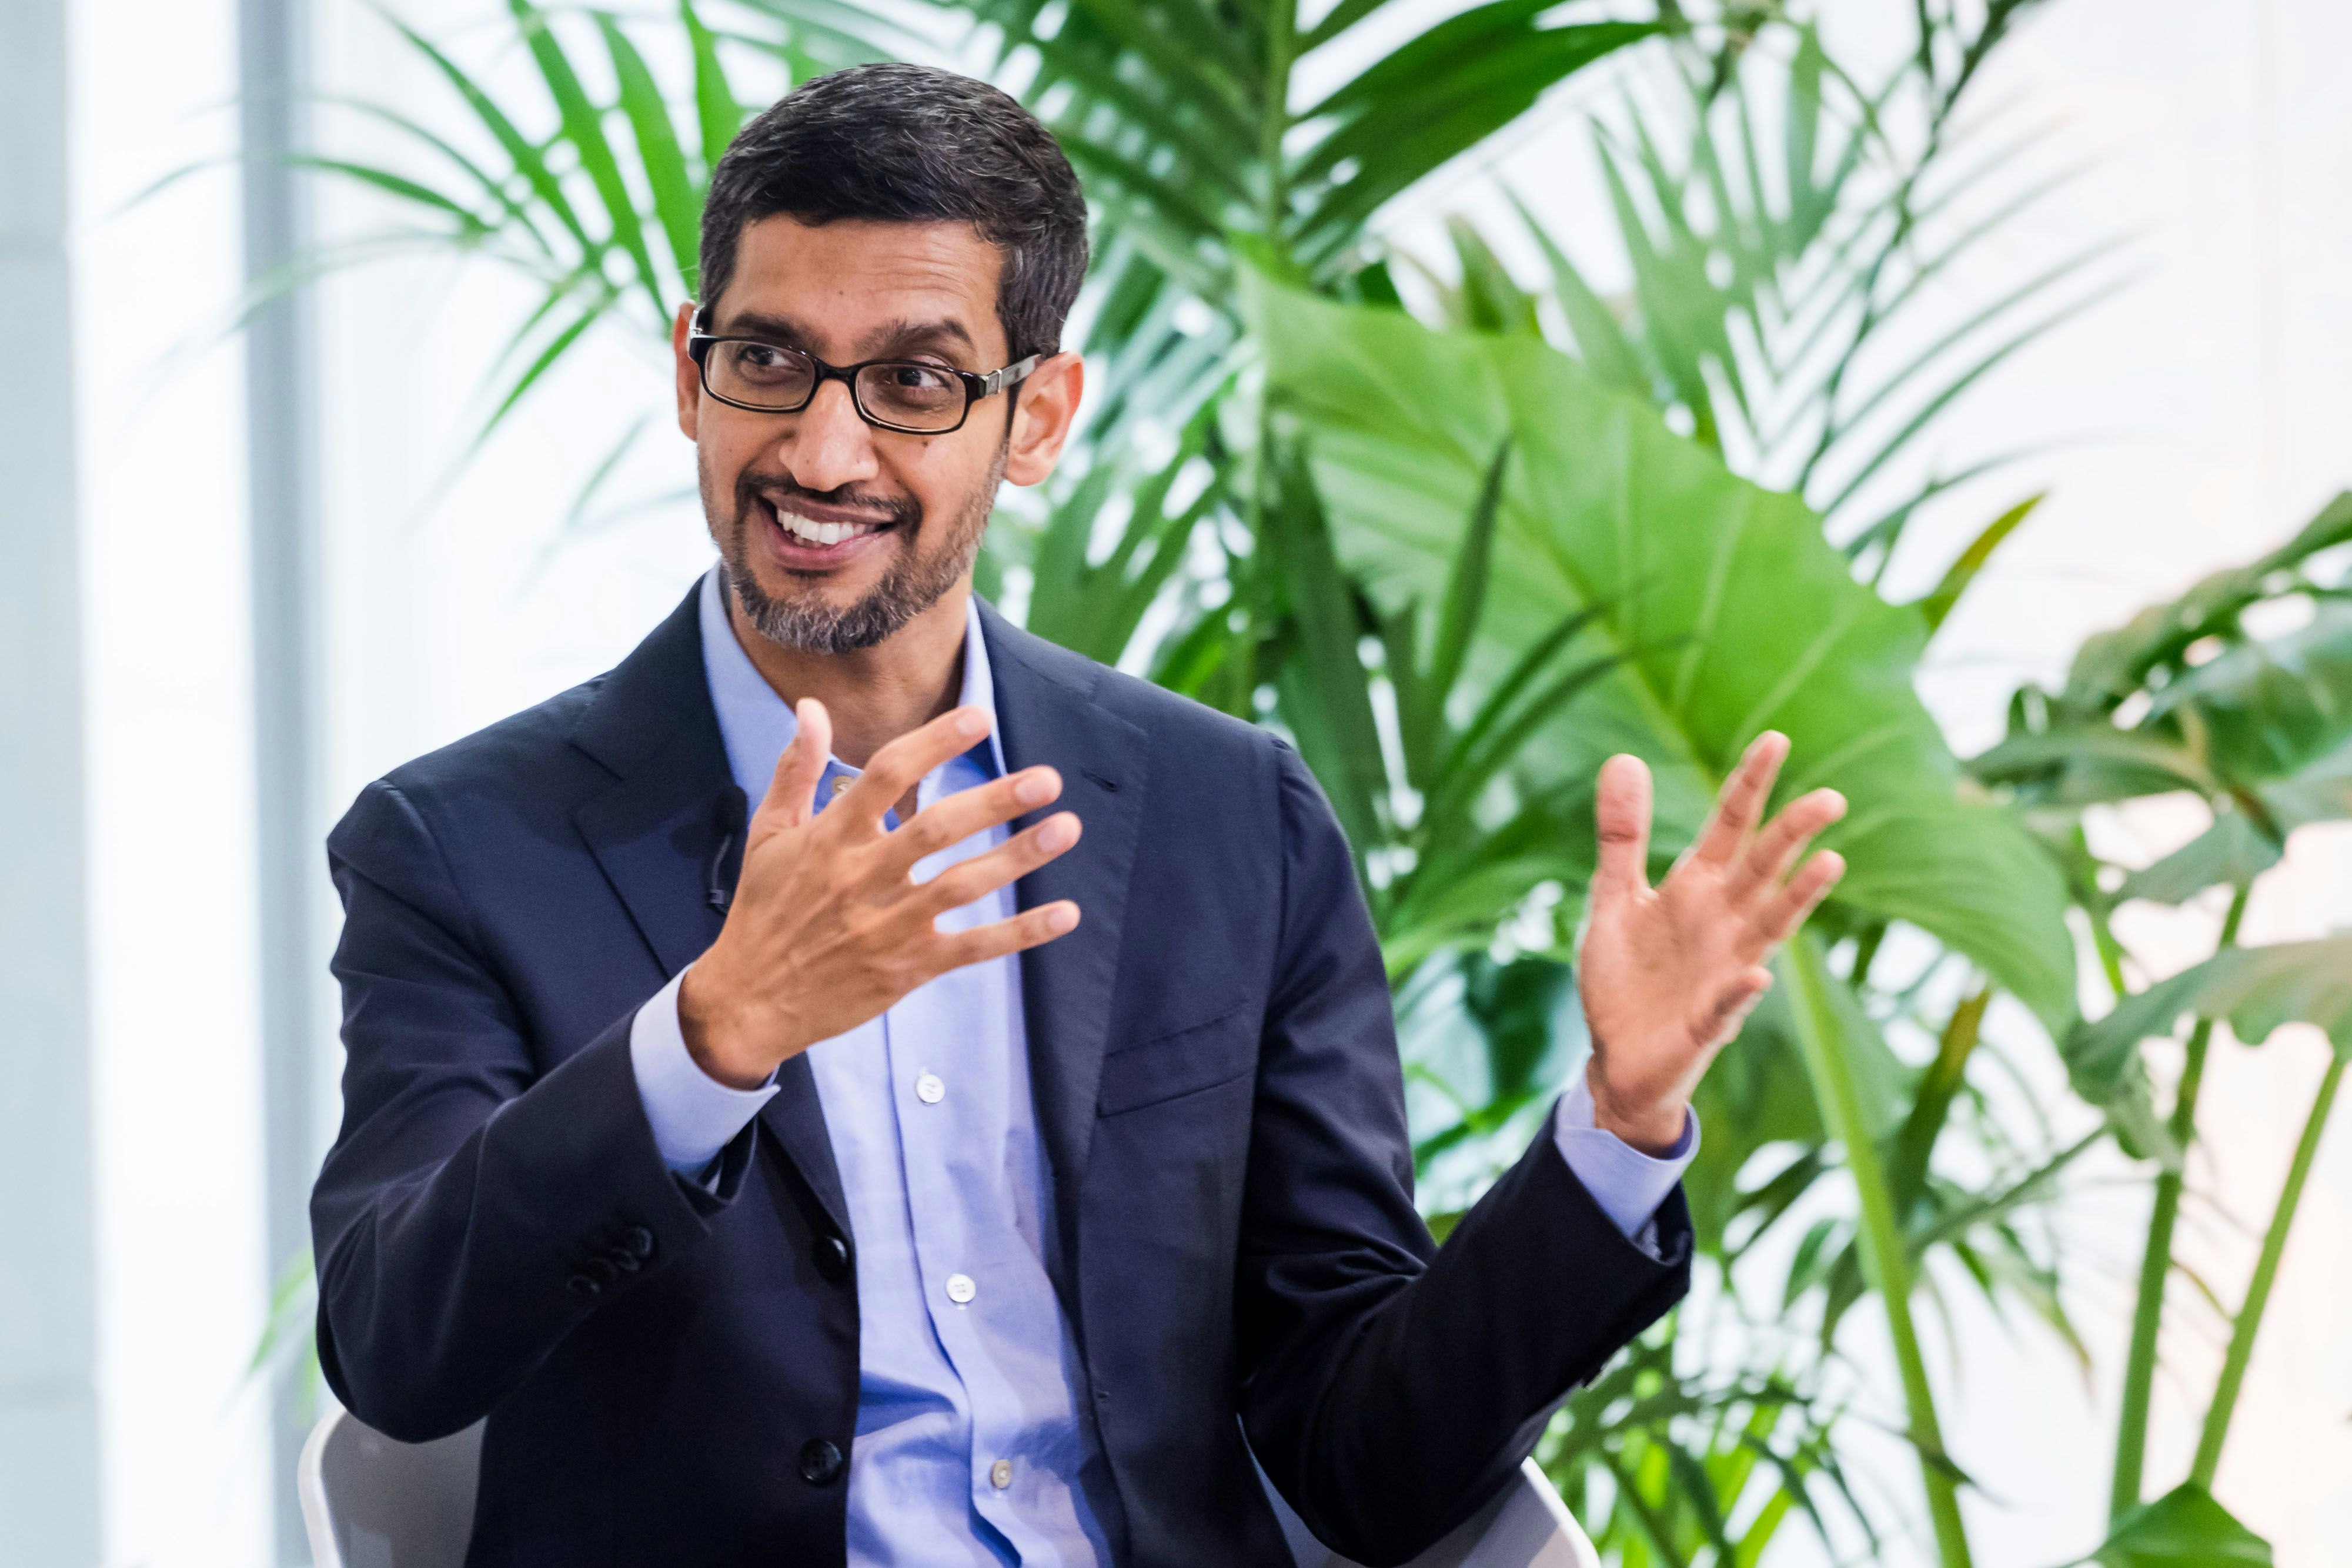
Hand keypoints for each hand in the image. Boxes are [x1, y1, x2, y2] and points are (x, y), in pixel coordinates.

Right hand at [678, 699, 1082, 1087]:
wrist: (748, 1001)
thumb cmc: (763, 911)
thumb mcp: (768, 835)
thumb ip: (796, 769)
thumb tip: (811, 708)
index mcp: (829, 838)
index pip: (887, 776)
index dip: (934, 743)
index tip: (978, 717)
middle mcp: (861, 878)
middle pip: (936, 829)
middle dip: (994, 800)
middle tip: (1046, 778)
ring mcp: (887, 926)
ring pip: (961, 885)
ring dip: (1017, 857)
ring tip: (1066, 827)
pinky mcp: (907, 969)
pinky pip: (973, 948)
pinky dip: (1020, 932)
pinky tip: (1065, 914)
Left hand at [1577, 732, 1846, 1152]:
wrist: (1615, 1059)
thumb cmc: (1623, 978)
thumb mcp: (1613, 898)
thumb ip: (1622, 836)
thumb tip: (1623, 758)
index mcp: (1695, 888)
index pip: (1730, 827)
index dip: (1750, 785)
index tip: (1775, 739)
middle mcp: (1721, 922)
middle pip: (1763, 868)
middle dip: (1794, 834)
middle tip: (1831, 797)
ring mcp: (1721, 971)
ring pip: (1769, 927)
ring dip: (1798, 898)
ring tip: (1830, 862)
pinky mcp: (1706, 1022)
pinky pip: (1726, 1004)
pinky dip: (1740, 990)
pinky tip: (1756, 974)